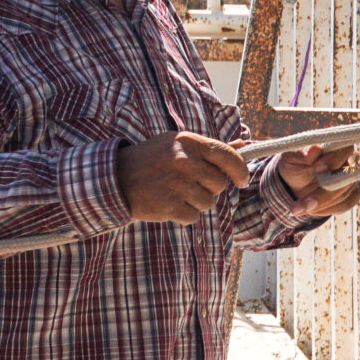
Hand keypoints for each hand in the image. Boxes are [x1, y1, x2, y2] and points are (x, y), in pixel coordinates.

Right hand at [115, 131, 249, 223]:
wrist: (115, 178)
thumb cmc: (152, 159)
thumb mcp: (177, 145)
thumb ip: (210, 148)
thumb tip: (244, 145)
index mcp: (188, 142)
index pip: (228, 156)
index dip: (240, 170)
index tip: (242, 180)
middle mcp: (184, 161)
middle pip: (219, 183)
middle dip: (209, 187)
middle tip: (188, 182)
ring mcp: (177, 184)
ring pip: (208, 202)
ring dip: (195, 202)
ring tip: (174, 192)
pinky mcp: (169, 205)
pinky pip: (193, 217)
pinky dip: (183, 214)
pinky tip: (168, 202)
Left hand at [276, 144, 359, 217]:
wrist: (295, 181)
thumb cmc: (294, 163)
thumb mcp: (291, 156)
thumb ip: (302, 152)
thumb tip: (315, 149)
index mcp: (337, 145)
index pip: (344, 150)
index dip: (333, 160)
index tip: (317, 168)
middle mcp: (351, 161)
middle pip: (346, 177)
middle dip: (323, 191)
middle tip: (303, 203)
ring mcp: (354, 179)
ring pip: (345, 193)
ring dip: (320, 204)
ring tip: (297, 209)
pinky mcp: (353, 194)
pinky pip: (345, 204)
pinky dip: (326, 209)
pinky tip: (310, 210)